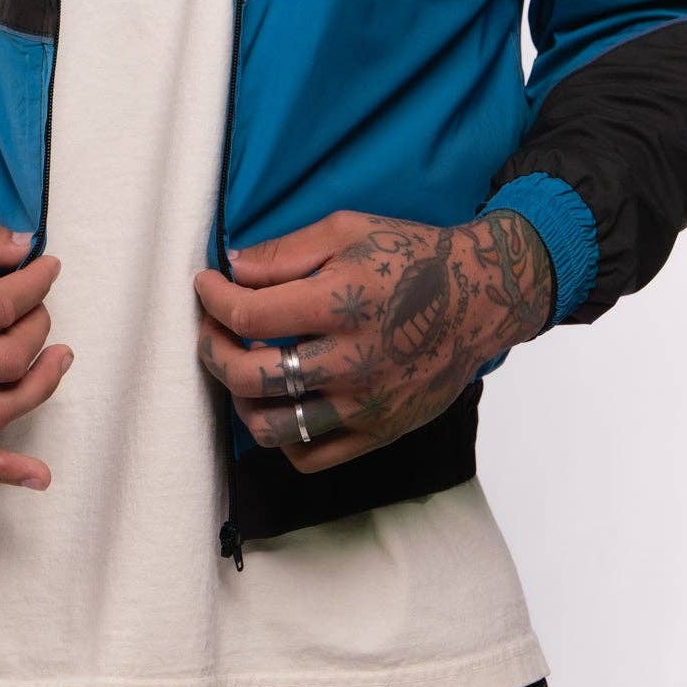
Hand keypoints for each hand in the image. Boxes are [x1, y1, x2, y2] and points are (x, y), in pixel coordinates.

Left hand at [193, 209, 551, 471]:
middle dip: (212, 350)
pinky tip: (277, 404)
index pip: (249, 316)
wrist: (480, 299)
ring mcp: (365, 404)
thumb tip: (232, 269)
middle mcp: (352, 360)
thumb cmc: (411, 257)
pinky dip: (280, 438)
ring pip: (273, 427)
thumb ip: (285, 252)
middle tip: (211, 329)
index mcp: (341, 304)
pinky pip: (311, 456)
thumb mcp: (348, 230)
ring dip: (240, 399)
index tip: (206, 285)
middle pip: (251, 376)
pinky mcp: (379, 432)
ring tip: (240, 370)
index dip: (213, 300)